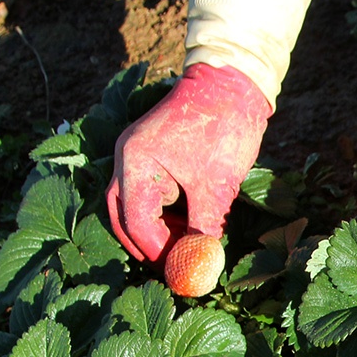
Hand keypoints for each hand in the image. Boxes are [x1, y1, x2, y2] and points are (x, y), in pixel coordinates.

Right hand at [106, 62, 271, 261]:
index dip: (157, 251)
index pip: (135, 220)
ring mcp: (138, 156)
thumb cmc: (224, 128)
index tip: (180, 273)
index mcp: (135, 162)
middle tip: (173, 269)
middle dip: (147, 245)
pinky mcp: (153, 156)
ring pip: (134, 206)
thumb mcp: (217, 184)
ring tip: (186, 249)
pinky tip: (188, 227)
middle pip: (122, 215)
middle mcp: (127, 158)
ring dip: (157, 230)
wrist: (233, 83)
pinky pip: (150, 193)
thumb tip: (202, 263)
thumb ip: (204, 225)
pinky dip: (165, 214)